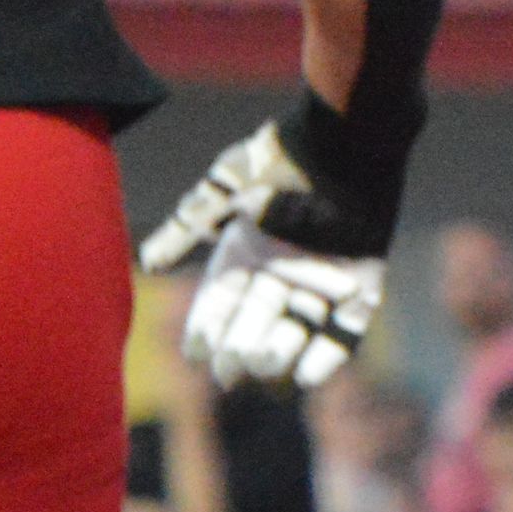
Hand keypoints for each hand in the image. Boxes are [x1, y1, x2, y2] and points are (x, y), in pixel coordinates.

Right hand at [144, 116, 394, 390]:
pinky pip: (347, 326)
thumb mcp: (224, 187)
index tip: (194, 354)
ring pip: (298, 325)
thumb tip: (147, 262)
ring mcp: (326, 274)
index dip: (208, 326)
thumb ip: (188, 223)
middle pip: (258, 318)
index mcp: (251, 246)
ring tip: (262, 370)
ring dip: (281, 350)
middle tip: (228, 375)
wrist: (345, 135)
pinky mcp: (365, 279)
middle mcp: (286, 265)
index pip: (223, 299)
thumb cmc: (282, 155)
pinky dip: (330, 351)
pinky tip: (309, 376)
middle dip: (240, 346)